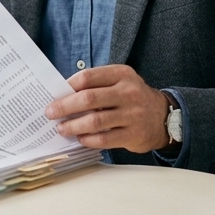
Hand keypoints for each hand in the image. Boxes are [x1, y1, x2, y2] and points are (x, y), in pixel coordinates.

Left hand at [44, 65, 170, 152]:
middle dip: (64, 106)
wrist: (164, 117)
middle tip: (50, 113)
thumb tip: (63, 95)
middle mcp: (129, 92)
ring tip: (62, 128)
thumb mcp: (120, 82)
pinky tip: (80, 138)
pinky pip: (104, 139)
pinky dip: (87, 139)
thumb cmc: (132, 98)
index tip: (54, 94)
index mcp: (122, 74)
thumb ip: (97, 85)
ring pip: (94, 121)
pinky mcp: (133, 134)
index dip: (67, 86)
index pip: (88, 77)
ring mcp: (133, 114)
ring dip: (73, 126)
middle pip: (88, 98)